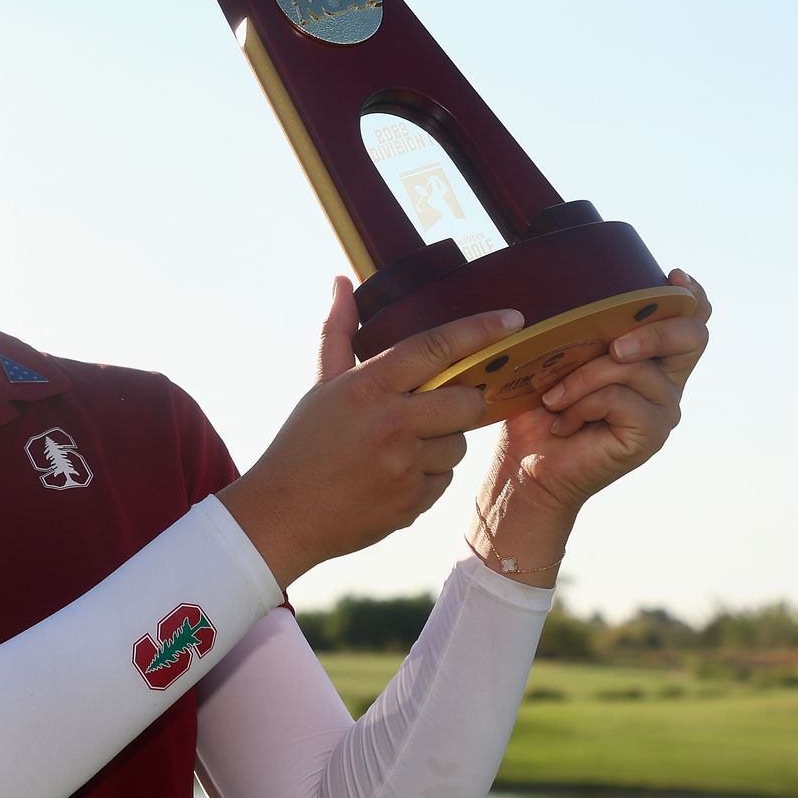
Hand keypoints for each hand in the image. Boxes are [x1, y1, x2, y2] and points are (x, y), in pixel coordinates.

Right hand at [220, 277, 525, 587]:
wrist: (283, 515)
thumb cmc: (302, 444)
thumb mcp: (322, 385)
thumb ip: (339, 332)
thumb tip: (343, 283)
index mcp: (369, 387)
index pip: (437, 347)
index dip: (480, 329)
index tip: (513, 319)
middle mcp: (392, 424)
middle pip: (467, 401)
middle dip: (463, 400)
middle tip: (440, 404)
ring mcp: (404, 467)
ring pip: (459, 444)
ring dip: (442, 442)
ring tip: (401, 446)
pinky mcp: (412, 503)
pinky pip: (444, 480)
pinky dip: (428, 476)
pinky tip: (395, 476)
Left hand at [498, 269, 711, 514]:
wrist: (527, 463)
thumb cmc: (539, 406)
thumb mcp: (559, 354)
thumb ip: (582, 326)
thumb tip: (574, 288)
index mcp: (651, 355)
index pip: (692, 318)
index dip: (691, 295)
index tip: (673, 277)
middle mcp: (666, 380)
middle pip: (691, 335)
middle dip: (653, 330)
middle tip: (613, 346)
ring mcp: (663, 408)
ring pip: (636, 366)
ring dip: (584, 377)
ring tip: (554, 399)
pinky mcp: (651, 433)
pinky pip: (621, 398)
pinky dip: (583, 404)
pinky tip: (564, 422)